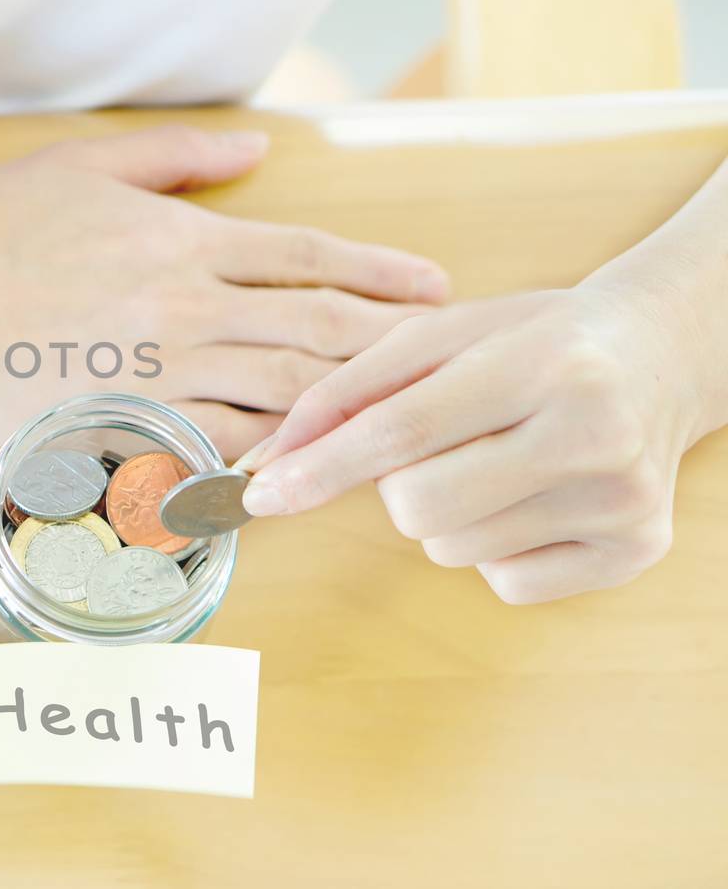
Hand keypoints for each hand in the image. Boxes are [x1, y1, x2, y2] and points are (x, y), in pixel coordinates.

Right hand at [0, 125, 449, 451]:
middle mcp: (181, 308)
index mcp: (177, 239)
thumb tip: (256, 149)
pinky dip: (264, 459)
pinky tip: (303, 472)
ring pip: (276, 397)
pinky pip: (210, 449)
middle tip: (449, 361)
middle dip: (391, 346)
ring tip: (402, 419)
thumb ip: (176, 157)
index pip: (304, 257)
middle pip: (314, 332)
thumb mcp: (78, 166)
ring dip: (347, 409)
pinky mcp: (114, 425)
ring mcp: (152, 374)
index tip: (431, 288)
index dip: (377, 272)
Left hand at [238, 274, 711, 603]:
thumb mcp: (441, 338)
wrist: (663, 356)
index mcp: (542, 364)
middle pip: (416, 506)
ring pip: (451, 549)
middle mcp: (593, 434)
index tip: (259, 494)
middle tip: (442, 445)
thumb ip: (346, 391)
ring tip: (499, 462)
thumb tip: (266, 462)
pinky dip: (493, 549)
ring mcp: (621, 502)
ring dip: (444, 514)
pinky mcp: (635, 552)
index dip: (319, 467)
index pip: (401, 431)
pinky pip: (503, 584)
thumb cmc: (538, 342)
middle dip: (396, 484)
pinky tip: (533, 496)